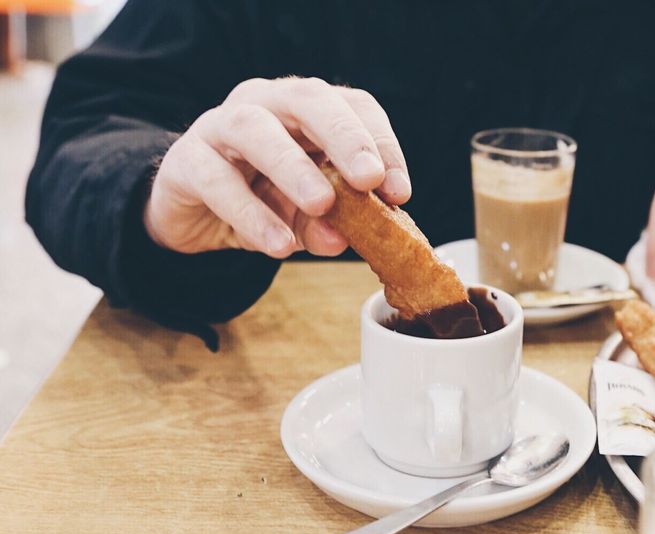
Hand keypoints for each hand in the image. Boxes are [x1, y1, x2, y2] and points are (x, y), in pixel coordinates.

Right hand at [145, 77, 410, 257]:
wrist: (193, 214)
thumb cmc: (261, 199)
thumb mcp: (304, 215)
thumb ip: (327, 223)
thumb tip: (345, 238)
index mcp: (308, 108)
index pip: (355, 106)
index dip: (381, 144)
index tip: (399, 192)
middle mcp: (266, 103)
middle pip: (308, 99)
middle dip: (344, 138)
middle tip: (368, 180)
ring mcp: (220, 125)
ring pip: (255, 129)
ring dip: (294, 168)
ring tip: (322, 205)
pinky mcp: (186, 160)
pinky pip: (217, 179)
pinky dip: (250, 213)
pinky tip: (277, 243)